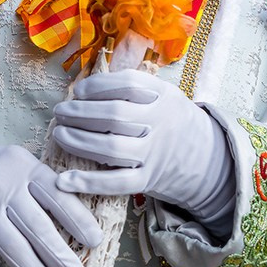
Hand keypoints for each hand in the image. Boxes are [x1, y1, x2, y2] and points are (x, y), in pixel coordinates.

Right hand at [0, 138, 102, 266]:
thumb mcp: (20, 163)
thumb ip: (46, 183)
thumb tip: (84, 221)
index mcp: (23, 166)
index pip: (56, 195)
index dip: (78, 219)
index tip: (95, 241)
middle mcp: (2, 186)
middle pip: (38, 227)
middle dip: (61, 256)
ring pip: (14, 249)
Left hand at [53, 70, 233, 223]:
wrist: (206, 157)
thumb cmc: (172, 119)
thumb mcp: (164, 93)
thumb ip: (134, 85)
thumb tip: (88, 83)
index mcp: (163, 96)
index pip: (127, 84)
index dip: (98, 86)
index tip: (77, 91)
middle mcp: (160, 123)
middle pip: (114, 115)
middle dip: (80, 112)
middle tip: (60, 111)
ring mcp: (154, 153)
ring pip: (111, 148)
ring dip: (78, 141)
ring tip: (59, 133)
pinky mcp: (148, 180)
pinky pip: (116, 183)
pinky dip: (88, 183)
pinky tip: (64, 180)